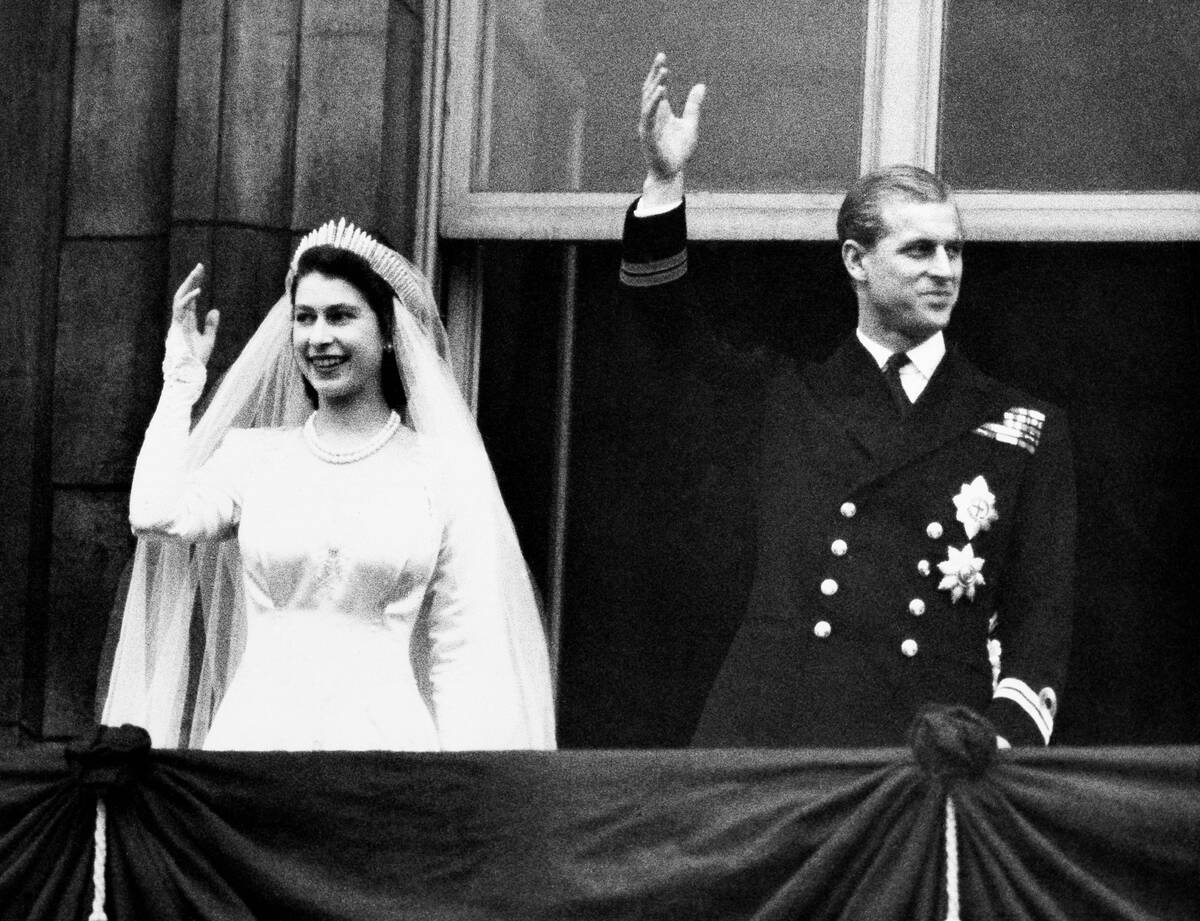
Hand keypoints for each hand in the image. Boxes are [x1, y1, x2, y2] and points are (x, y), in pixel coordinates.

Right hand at [170, 263, 218, 366]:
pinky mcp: (177, 327)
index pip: (189, 299)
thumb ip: (211, 325)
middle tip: (200, 266)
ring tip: (198, 272)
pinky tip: (198, 290)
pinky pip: (181, 309)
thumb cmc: (197, 360)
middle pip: (184, 294)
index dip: (195, 286)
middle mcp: (180, 319)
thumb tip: (214, 309)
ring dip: (189, 284)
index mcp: (186, 322)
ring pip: (180, 297)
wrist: (190, 374)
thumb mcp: (208, 340)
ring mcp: (177, 323)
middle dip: (192, 280)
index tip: (201, 273)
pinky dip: (189, 299)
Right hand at [639, 53, 705, 185]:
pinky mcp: (647, 137)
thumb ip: (693, 105)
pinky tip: (661, 91)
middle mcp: (651, 117)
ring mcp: (647, 126)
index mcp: (660, 113)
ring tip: (664, 71)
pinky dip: (653, 103)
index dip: (658, 73)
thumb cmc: (679, 151)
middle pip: (649, 90)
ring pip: (648, 101)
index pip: (657, 88)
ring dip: (655, 85)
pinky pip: (648, 117)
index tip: (662, 58)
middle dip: (654, 74)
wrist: (672, 173)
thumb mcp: (690, 124)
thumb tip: (701, 85)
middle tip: (661, 57)